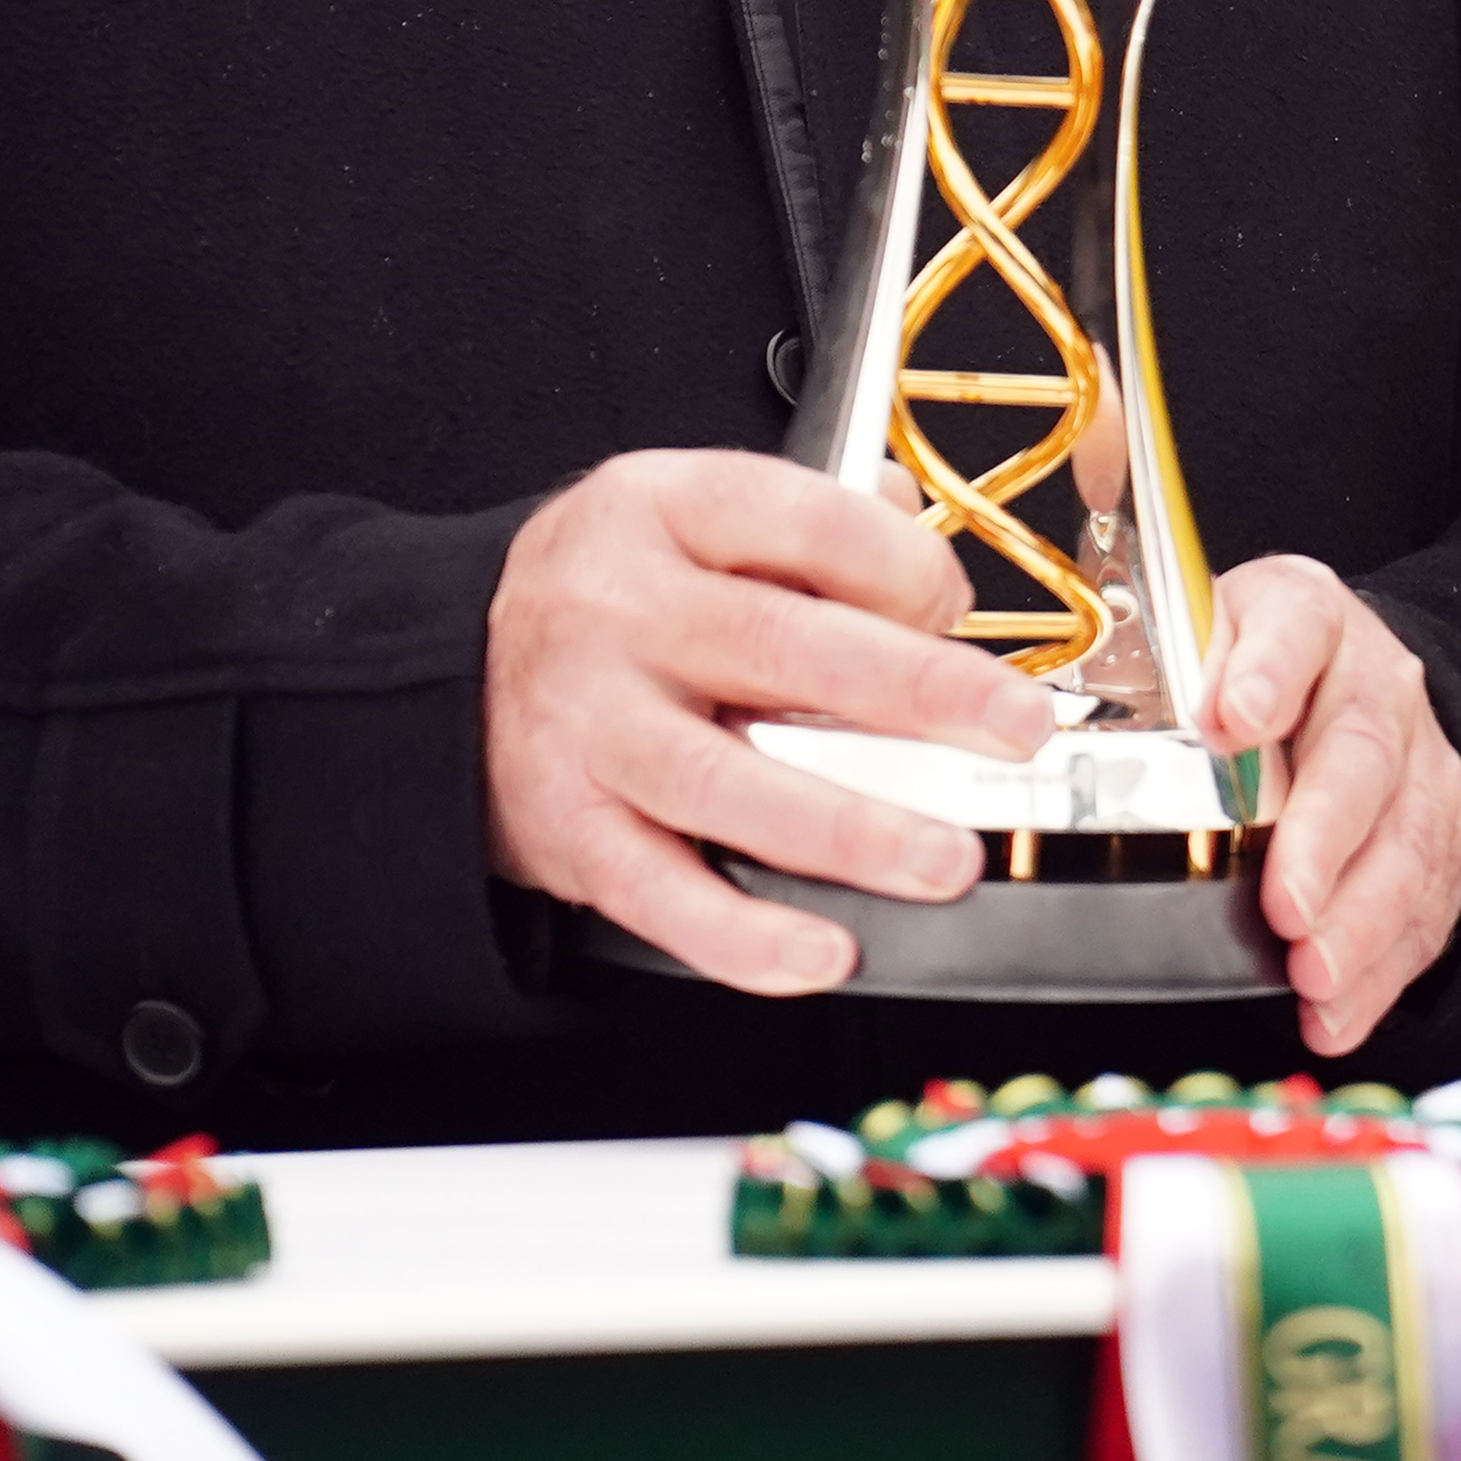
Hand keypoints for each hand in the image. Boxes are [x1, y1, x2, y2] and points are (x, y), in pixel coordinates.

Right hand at [484, 447, 1053, 994]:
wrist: (446, 668)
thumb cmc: (611, 591)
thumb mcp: (693, 512)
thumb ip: (817, 524)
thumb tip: (933, 573)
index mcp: (665, 508)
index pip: (807, 521)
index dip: (904, 566)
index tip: (959, 608)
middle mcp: (619, 613)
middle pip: (786, 650)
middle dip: (920, 695)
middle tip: (1014, 731)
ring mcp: (588, 726)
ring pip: (726, 783)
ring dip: (850, 830)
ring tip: (943, 860)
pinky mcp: (567, 829)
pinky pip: (659, 891)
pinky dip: (742, 935)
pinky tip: (820, 952)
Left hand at [1199, 555, 1460, 1057]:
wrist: (1350, 682)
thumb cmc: (1246, 671)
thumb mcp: (1198, 638)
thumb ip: (1160, 674)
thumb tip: (1078, 732)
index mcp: (1306, 617)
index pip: (1297, 626)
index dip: (1270, 671)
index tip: (1233, 720)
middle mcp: (1377, 685)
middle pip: (1362, 753)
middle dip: (1324, 837)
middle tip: (1287, 904)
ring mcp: (1419, 764)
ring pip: (1406, 841)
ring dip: (1359, 920)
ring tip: (1313, 975)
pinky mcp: (1442, 840)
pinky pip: (1423, 910)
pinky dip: (1379, 974)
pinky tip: (1334, 1014)